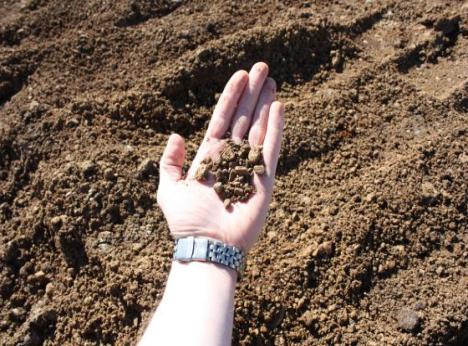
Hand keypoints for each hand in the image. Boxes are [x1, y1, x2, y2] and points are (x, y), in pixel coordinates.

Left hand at [157, 62, 283, 251]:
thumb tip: (176, 135)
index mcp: (210, 157)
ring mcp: (249, 167)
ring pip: (259, 128)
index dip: (231, 97)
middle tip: (262, 68)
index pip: (222, 119)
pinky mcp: (265, 179)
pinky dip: (276, 128)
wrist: (207, 246)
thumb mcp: (168, 189)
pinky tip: (278, 107)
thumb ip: (170, 162)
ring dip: (265, 104)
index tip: (240, 75)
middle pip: (244, 118)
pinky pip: (271, 148)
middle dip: (252, 93)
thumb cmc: (186, 222)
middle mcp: (232, 158)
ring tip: (272, 81)